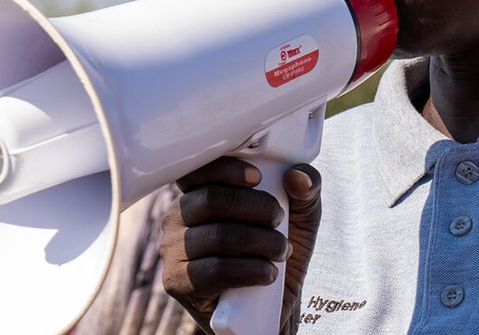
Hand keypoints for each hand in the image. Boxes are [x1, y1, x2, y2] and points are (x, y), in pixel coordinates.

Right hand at [160, 157, 321, 332]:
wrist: (271, 308)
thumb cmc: (276, 254)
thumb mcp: (300, 219)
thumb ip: (306, 192)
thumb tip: (298, 175)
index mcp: (198, 195)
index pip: (198, 171)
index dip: (226, 170)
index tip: (258, 179)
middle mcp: (178, 220)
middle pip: (212, 199)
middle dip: (256, 208)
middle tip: (278, 221)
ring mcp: (173, 251)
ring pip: (218, 235)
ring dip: (261, 242)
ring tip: (280, 252)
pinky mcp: (177, 283)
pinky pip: (214, 270)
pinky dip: (250, 270)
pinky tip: (267, 273)